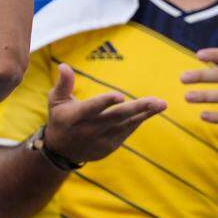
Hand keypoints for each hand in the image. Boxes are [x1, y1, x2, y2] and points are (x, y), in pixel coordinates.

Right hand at [43, 63, 165, 163]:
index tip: (120, 96)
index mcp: (74, 117)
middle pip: (116, 117)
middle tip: (156, 101)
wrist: (62, 151)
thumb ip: (63, 84)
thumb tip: (65, 65)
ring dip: (145, 114)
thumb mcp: (56, 101)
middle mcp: (89, 130)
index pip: (91, 108)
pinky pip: (127, 131)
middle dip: (137, 108)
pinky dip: (138, 120)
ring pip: (126, 125)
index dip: (105, 102)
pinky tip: (151, 111)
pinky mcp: (110, 146)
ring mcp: (101, 140)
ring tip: (161, 104)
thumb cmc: (60, 119)